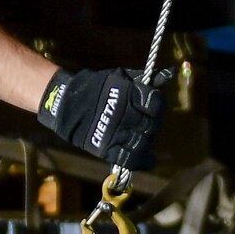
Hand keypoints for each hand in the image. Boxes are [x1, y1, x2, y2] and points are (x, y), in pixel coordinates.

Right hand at [38, 66, 171, 169]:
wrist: (65, 102)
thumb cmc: (97, 87)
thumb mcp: (122, 77)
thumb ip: (146, 78)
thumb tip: (170, 73)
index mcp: (128, 94)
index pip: (155, 103)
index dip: (157, 105)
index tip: (153, 107)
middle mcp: (124, 114)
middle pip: (151, 125)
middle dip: (151, 124)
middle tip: (145, 122)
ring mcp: (116, 133)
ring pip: (142, 142)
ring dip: (145, 140)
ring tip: (141, 136)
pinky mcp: (106, 148)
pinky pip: (129, 158)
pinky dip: (142, 161)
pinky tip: (149, 159)